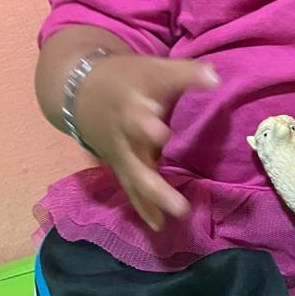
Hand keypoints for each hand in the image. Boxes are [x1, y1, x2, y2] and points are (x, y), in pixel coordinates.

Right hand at [73, 55, 218, 231]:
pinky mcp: (119, 168)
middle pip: (136, 164)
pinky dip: (144, 208)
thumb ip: (184, 74)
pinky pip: (131, 191)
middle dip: (155, 184)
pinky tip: (159, 225)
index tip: (162, 134)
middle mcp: (122, 138)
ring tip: (179, 213)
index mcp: (129, 109)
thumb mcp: (151, 69)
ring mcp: (120, 157)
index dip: (147, 125)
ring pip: (135, 182)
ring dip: (155, 200)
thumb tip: (216, 78)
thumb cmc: (125, 78)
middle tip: (179, 203)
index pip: (137, 118)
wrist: (78, 91)